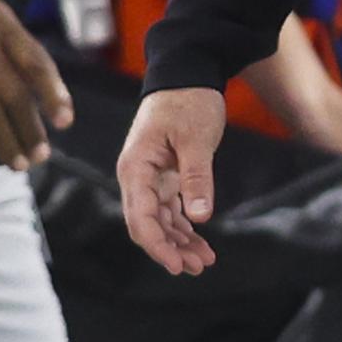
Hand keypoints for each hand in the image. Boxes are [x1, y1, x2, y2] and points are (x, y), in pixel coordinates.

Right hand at [118, 87, 227, 275]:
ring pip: (160, 221)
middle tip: (198, 267)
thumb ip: (196, 177)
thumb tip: (200, 217)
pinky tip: (201, 243)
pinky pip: (170, 211)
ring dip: (180, 242)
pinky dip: (184, 227)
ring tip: (205, 261)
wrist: (188, 74)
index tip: (179, 265)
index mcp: (136, 168)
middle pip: (147, 225)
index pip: (140, 218)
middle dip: (170, 250)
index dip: (158, 246)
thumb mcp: (196, 138)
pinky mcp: (164, 177)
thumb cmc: (188, 102)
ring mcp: (150, 178)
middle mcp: (137, 177)